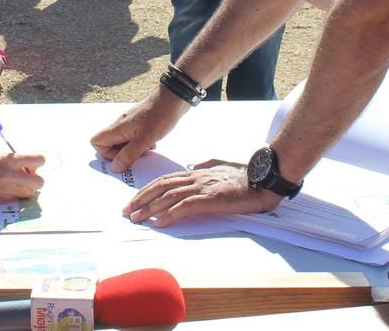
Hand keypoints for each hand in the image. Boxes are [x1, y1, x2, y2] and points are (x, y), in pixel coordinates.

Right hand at [0, 152, 45, 202]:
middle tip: (22, 178)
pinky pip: (16, 200)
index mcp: (12, 160)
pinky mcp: (2, 202)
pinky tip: (0, 191)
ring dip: (24, 190)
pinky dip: (12, 197)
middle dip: (34, 180)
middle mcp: (13, 175)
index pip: (40, 159)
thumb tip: (26, 168)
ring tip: (10, 185)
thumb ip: (14, 162)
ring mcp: (8, 190)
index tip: (28, 166)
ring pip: (30, 193)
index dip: (36, 164)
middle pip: (40, 181)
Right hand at [91, 86, 189, 171]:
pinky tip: (152, 143)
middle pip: (110, 145)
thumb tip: (114, 168)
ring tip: (147, 148)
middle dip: (123, 155)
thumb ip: (129, 154)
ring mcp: (130, 125)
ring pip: (123, 143)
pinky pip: (134, 139)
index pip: (97, 142)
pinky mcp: (140, 125)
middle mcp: (121, 126)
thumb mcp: (145, 138)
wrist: (175, 97)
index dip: (107, 154)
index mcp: (118, 127)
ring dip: (134, 151)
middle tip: (138, 155)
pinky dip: (141, 145)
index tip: (124, 157)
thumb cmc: (160, 115)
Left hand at [124, 160, 282, 227]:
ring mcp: (202, 187)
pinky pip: (185, 207)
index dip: (147, 190)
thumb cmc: (245, 175)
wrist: (263, 179)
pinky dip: (170, 214)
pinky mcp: (211, 198)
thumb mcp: (221, 166)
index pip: (165, 180)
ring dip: (150, 208)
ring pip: (169, 197)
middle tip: (126, 211)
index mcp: (196, 172)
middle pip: (161, 187)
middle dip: (141, 199)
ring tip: (137, 218)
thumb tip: (193, 165)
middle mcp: (195, 177)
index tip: (134, 200)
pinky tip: (160, 222)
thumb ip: (206, 165)